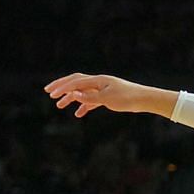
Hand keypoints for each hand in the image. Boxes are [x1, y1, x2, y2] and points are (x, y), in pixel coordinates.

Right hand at [43, 73, 170, 118]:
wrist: (145, 100)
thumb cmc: (128, 98)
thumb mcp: (107, 99)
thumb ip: (89, 97)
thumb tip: (72, 94)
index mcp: (97, 80)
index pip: (75, 82)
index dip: (62, 87)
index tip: (51, 94)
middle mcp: (98, 82)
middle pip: (75, 82)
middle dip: (61, 87)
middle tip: (48, 92)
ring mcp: (103, 89)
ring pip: (83, 92)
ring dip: (71, 98)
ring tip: (59, 106)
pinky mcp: (108, 97)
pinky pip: (92, 100)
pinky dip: (84, 105)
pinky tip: (77, 114)